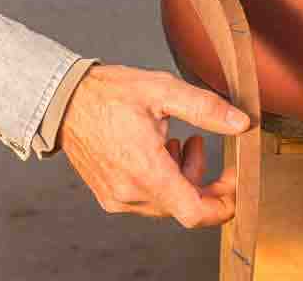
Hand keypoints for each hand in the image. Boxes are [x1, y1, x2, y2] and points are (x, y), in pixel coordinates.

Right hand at [59, 64, 248, 227]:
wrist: (62, 100)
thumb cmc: (107, 93)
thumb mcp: (161, 90)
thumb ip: (205, 108)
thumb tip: (240, 123)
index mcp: (146, 171)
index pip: (195, 213)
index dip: (222, 205)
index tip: (234, 186)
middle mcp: (130, 193)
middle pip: (183, 205)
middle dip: (201, 178)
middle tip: (201, 144)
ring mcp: (117, 198)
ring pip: (165, 202)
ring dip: (180, 175)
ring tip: (178, 139)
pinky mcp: (108, 195)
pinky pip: (146, 198)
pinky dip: (160, 178)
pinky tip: (156, 149)